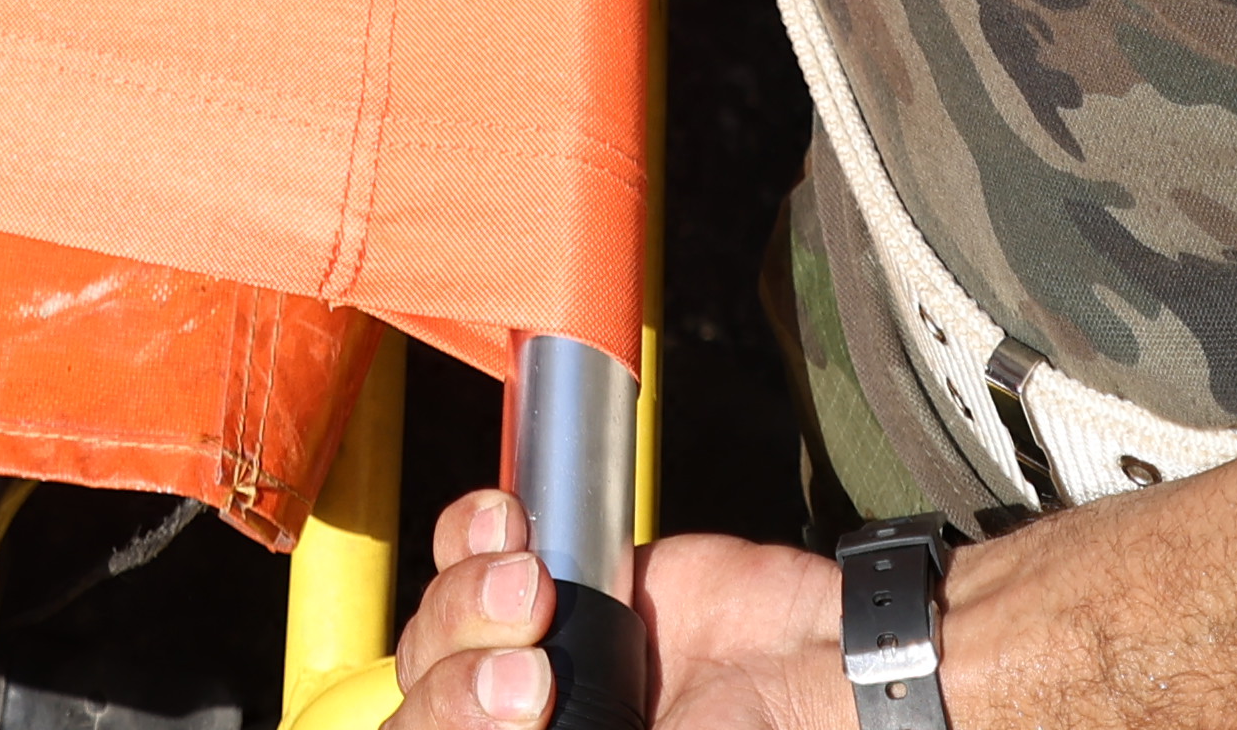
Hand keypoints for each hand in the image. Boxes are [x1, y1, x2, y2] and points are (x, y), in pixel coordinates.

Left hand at [409, 488, 840, 729]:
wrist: (815, 666)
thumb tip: (497, 716)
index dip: (441, 725)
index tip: (516, 712)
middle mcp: (517, 722)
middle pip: (422, 698)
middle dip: (461, 679)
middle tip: (536, 672)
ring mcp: (527, 652)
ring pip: (436, 623)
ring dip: (469, 598)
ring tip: (539, 584)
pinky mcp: (554, 576)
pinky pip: (467, 547)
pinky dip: (470, 533)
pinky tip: (511, 526)